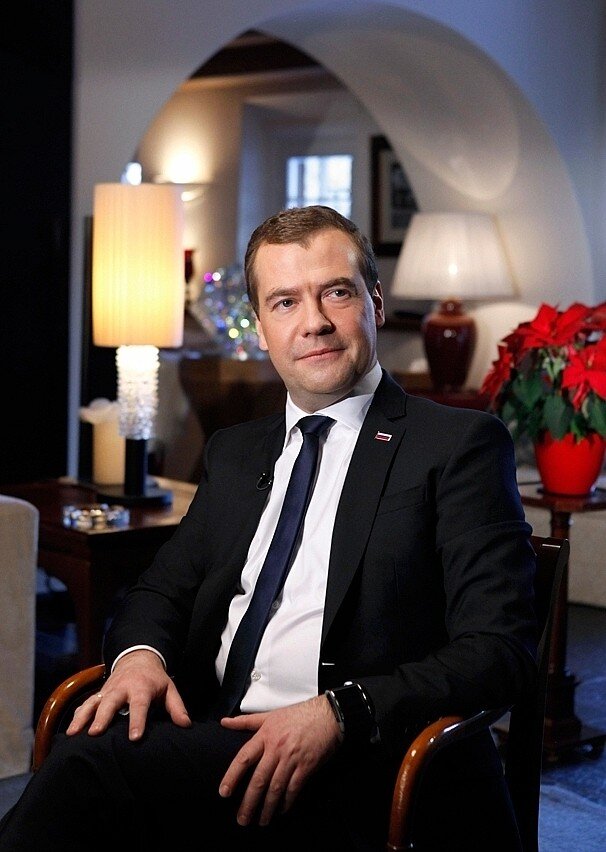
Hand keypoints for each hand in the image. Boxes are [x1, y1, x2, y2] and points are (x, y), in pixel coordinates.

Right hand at [65, 649, 191, 740]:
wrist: (138, 658)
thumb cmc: (155, 679)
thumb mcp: (169, 689)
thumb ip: (176, 707)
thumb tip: (186, 725)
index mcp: (141, 687)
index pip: (140, 705)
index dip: (137, 721)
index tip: (134, 738)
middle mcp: (122, 688)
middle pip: (110, 702)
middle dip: (102, 717)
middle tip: (95, 733)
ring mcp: (108, 690)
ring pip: (93, 703)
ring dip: (83, 717)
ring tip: (73, 734)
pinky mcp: (99, 694)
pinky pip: (86, 704)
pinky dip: (78, 716)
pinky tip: (70, 732)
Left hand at [218, 694, 341, 826]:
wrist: (327, 715)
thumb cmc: (298, 715)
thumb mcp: (270, 715)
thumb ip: (246, 721)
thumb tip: (224, 722)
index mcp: (265, 735)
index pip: (244, 758)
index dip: (232, 776)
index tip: (224, 793)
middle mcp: (277, 748)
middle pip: (259, 779)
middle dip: (249, 802)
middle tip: (242, 819)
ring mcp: (292, 758)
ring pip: (276, 787)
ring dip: (267, 807)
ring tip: (261, 821)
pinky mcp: (307, 766)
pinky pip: (294, 788)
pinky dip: (287, 802)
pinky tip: (281, 810)